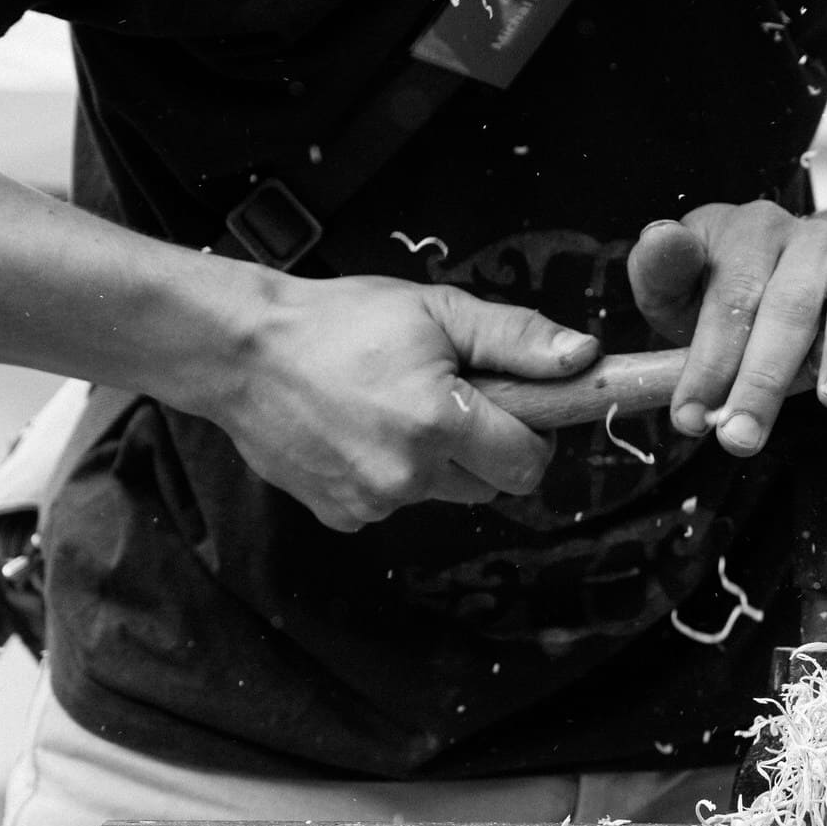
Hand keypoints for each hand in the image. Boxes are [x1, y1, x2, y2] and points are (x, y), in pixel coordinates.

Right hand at [201, 275, 599, 530]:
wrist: (241, 350)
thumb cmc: (342, 321)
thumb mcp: (437, 310)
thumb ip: (517, 338)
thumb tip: (585, 358)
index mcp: (440, 422)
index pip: (529, 462)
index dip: (531, 431)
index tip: (511, 402)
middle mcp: (408, 474)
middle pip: (493, 484)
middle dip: (488, 446)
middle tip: (452, 397)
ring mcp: (371, 502)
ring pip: (445, 494)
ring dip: (440, 461)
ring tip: (398, 407)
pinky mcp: (342, 515)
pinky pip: (397, 503)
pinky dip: (394, 474)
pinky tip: (363, 430)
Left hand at [627, 202, 826, 455]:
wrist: (792, 268)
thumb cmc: (724, 288)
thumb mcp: (679, 281)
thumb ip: (662, 269)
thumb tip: (660, 238)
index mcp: (746, 231)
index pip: (730, 296)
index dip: (709, 360)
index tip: (690, 416)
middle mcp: (802, 237)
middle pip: (787, 308)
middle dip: (762, 381)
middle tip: (741, 438)